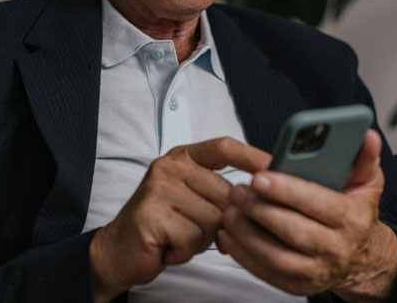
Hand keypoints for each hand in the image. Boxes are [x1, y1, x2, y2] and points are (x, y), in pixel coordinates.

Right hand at [89, 137, 271, 301]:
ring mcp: (159, 188)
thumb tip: (264, 195)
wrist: (119, 250)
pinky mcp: (152, 213)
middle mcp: (170, 166)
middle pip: (226, 192)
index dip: (252, 156)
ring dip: (202, 238)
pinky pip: (194, 237)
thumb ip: (222, 191)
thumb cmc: (164, 224)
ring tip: (180, 236)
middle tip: (200, 229)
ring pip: (213, 218)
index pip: (224, 147)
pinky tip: (170, 245)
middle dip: (223, 220)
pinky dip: (186, 249)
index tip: (277, 166)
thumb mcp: (195, 199)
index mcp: (183, 157)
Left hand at [216, 130, 396, 301]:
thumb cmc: (355, 211)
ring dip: (248, 233)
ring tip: (229, 210)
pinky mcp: (298, 285)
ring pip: (277, 256)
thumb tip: (368, 135)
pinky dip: (244, 255)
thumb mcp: (367, 182)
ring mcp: (317, 271)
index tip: (260, 176)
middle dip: (261, 209)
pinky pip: (267, 273)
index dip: (288, 190)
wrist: (361, 257)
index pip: (319, 203)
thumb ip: (364, 158)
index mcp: (353, 219)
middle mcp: (338, 249)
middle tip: (237, 190)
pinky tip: (229, 235)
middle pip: (294, 231)